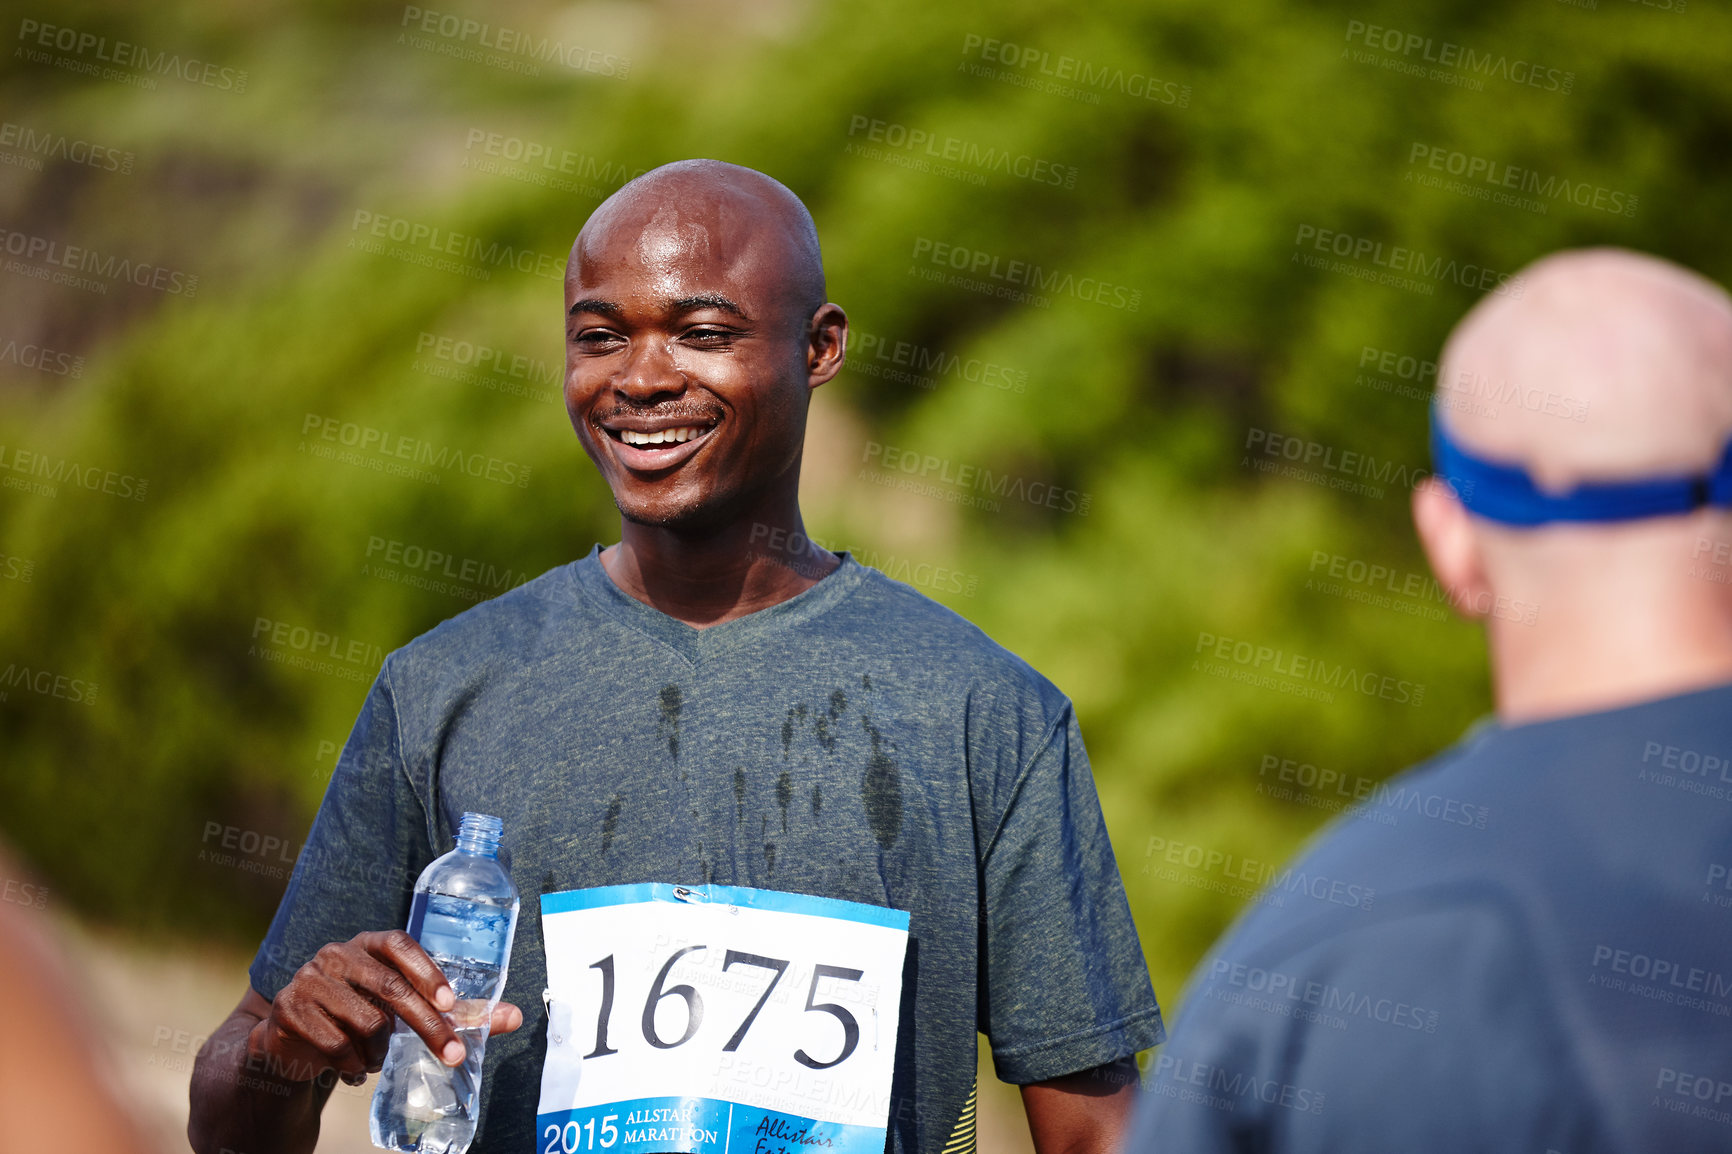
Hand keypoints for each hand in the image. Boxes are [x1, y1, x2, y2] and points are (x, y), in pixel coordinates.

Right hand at [247, 930, 523, 1084]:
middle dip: (426, 1025)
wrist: (291, 1040)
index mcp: (368, 944)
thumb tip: (515, 1016)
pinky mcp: (288, 1011)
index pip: (399, 944)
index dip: (426, 970)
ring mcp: (308, 980)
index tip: (451, 1001)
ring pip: (365, 1022)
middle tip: (452, 1055)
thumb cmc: (361, 1014)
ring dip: (380, 1051)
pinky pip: (335, 1046)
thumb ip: (457, 1012)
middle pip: (390, 988)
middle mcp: (337, 954)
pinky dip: (352, 1065)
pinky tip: (352, 1068)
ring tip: (378, 1058)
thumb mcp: (403, 1007)